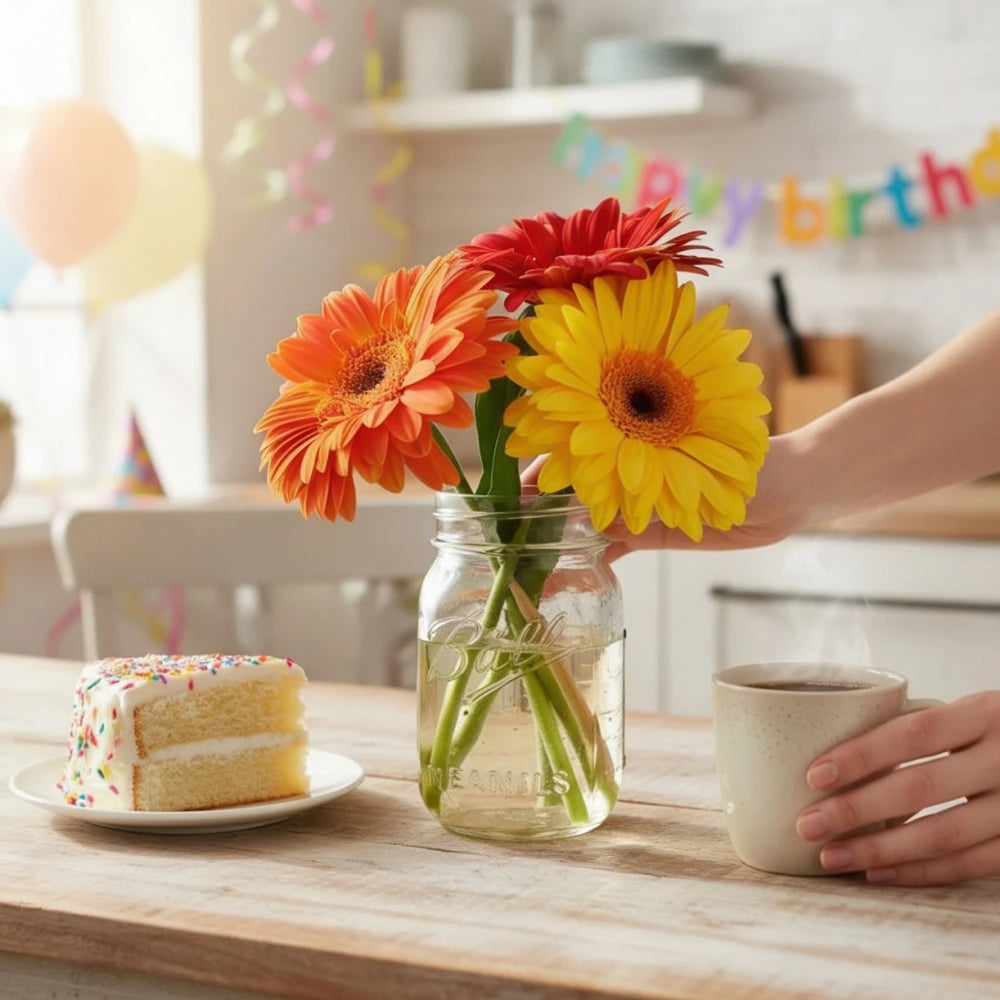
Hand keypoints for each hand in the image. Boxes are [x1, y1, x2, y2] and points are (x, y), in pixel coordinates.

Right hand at [525, 433, 818, 559]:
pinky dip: (589, 559)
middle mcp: (622, 470)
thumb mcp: (689, 477)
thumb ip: (642, 502)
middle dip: (534, 512)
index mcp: (626, 441)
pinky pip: (612, 544)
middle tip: (504, 541)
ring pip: (583, 520)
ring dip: (557, 541)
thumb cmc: (744, 458)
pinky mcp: (651, 528)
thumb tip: (591, 523)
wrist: (790, 490)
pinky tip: (565, 578)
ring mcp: (634, 500)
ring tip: (528, 568)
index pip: (566, 454)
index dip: (535, 474)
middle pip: (566, 490)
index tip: (507, 497)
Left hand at [795, 691, 999, 885]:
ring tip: (831, 856)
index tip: (814, 774)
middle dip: (856, 810)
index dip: (862, 755)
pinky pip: (972, 864)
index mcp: (986, 712)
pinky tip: (878, 872)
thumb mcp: (974, 711)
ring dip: (880, 849)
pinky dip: (921, 871)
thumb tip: (833, 746)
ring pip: (944, 834)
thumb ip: (924, 725)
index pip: (914, 733)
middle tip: (807, 824)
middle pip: (921, 787)